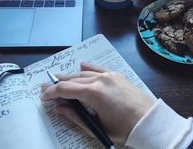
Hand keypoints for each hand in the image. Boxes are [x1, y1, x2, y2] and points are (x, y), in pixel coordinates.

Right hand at [41, 62, 155, 142]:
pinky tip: (81, 64)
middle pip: (73, 79)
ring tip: (60, 78)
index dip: (52, 92)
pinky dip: (88, 67)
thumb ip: (75, 116)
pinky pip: (99, 68)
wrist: (148, 120)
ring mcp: (109, 75)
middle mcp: (100, 80)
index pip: (66, 89)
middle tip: (47, 86)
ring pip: (84, 73)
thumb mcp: (97, 125)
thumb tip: (59, 108)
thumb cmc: (124, 128)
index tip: (44, 95)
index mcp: (94, 93)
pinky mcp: (116, 75)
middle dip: (58, 83)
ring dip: (71, 76)